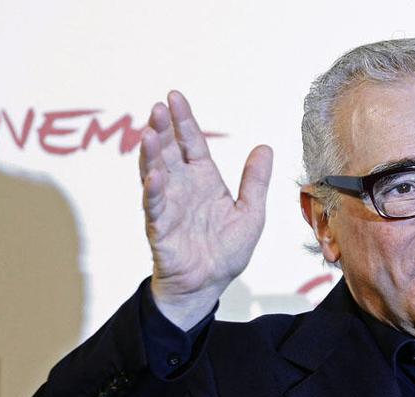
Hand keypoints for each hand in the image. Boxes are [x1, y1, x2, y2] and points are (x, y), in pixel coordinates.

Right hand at [139, 90, 272, 329]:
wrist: (210, 283)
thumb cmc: (226, 249)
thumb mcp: (251, 212)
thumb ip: (255, 181)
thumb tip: (265, 147)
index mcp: (204, 180)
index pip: (192, 143)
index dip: (184, 121)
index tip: (174, 96)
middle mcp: (182, 187)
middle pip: (169, 151)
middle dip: (163, 129)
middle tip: (158, 108)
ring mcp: (168, 205)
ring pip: (155, 172)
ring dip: (151, 153)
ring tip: (149, 132)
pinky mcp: (160, 227)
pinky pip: (155, 206)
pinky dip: (154, 190)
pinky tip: (154, 175)